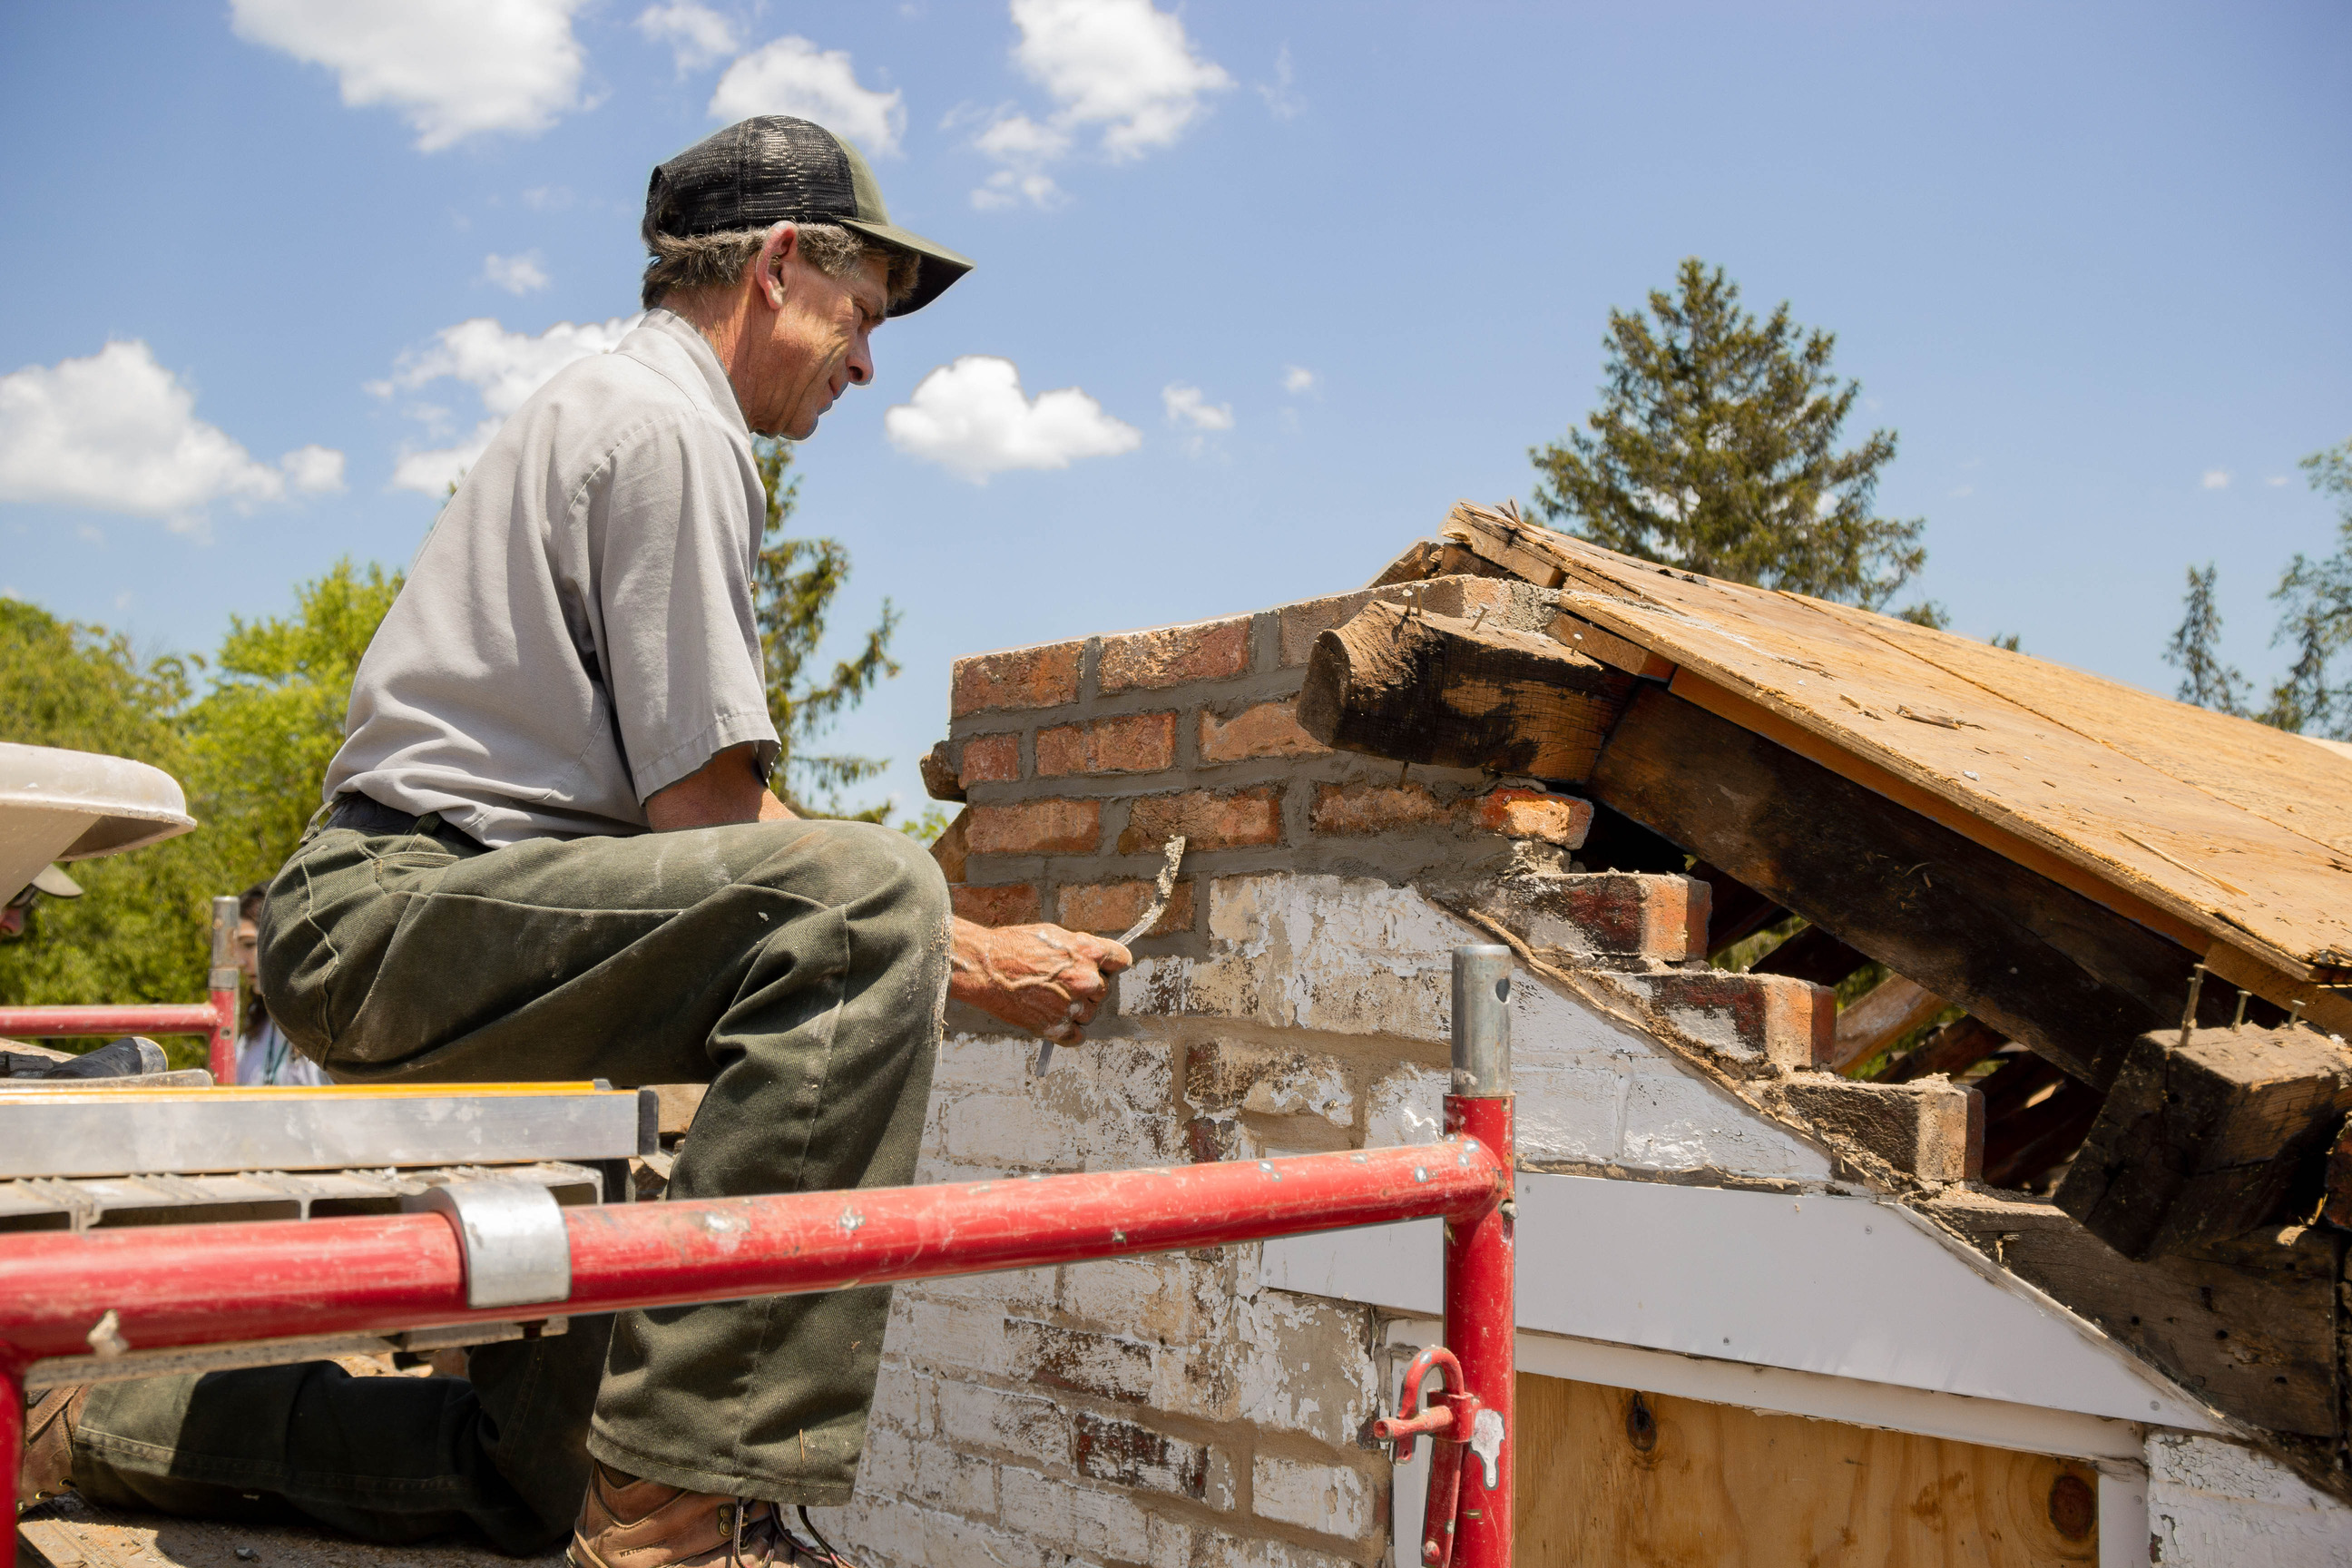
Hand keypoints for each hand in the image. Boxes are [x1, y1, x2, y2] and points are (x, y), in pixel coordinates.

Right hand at [949, 919, 1131, 1044]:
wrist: (985, 969)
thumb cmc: (1013, 947)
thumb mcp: (1054, 935)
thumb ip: (1080, 950)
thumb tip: (1097, 961)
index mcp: (1087, 952)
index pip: (1122, 960)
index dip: (1111, 964)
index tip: (1105, 968)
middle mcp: (1085, 980)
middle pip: (1105, 989)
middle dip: (1088, 988)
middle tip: (1062, 983)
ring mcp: (1072, 1006)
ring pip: (1091, 1014)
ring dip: (1077, 1010)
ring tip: (1050, 998)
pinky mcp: (1057, 1028)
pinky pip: (1077, 1037)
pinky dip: (1068, 1032)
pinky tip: (1053, 1019)